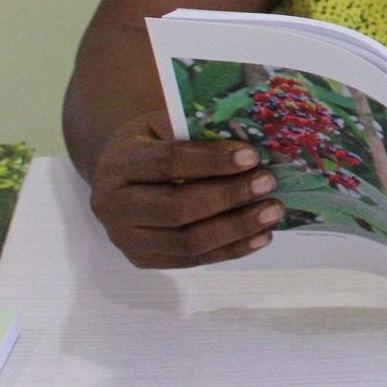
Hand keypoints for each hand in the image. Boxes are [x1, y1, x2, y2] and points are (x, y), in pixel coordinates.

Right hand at [88, 115, 284, 266]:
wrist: (120, 175)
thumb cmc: (153, 143)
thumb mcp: (166, 126)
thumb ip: (200, 134)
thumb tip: (254, 147)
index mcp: (118, 163)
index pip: (167, 163)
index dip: (212, 161)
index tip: (252, 156)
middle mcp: (113, 205)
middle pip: (176, 209)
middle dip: (228, 197)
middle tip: (267, 183)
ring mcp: (125, 239)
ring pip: (187, 242)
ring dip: (236, 228)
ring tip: (273, 211)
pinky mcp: (143, 260)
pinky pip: (192, 260)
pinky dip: (231, 249)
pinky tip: (261, 236)